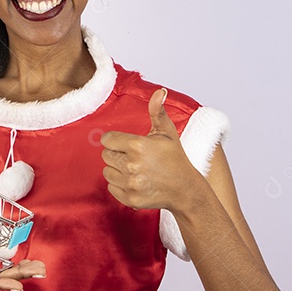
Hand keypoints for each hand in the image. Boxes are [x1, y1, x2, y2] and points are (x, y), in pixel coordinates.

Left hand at [100, 88, 206, 210]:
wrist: (185, 189)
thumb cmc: (175, 158)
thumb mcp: (167, 132)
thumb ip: (157, 111)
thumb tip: (159, 91)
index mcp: (137, 145)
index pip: (107, 139)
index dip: (115, 140)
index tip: (125, 143)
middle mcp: (132, 165)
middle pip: (106, 155)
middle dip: (117, 154)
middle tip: (134, 157)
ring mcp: (130, 183)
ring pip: (107, 172)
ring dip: (117, 169)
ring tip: (135, 169)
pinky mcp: (129, 199)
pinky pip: (111, 187)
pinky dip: (120, 185)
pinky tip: (135, 181)